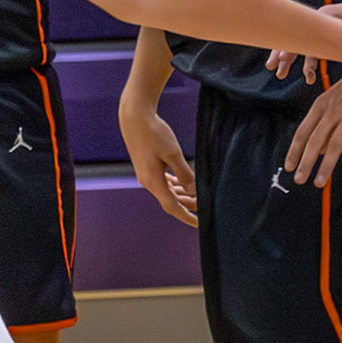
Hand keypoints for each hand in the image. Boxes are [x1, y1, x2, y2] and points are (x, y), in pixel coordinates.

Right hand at [121, 100, 196, 226]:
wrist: (134, 118)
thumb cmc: (154, 133)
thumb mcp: (173, 153)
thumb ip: (185, 174)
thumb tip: (194, 191)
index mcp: (153, 181)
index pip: (172, 206)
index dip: (187, 217)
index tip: (200, 224)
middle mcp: (148, 181)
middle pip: (170, 201)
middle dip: (188, 205)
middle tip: (207, 207)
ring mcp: (146, 175)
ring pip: (167, 192)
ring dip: (182, 195)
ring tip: (199, 197)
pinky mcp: (147, 167)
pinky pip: (163, 182)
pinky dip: (174, 186)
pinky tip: (182, 184)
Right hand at [267, 0, 341, 84]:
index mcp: (325, 16)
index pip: (300, 32)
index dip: (290, 48)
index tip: (281, 61)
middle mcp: (322, 22)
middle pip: (295, 38)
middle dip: (282, 55)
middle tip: (275, 71)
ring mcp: (326, 30)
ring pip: (303, 46)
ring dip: (291, 61)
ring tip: (282, 75)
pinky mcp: (334, 39)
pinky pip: (315, 51)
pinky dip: (308, 63)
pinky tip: (309, 76)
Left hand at [283, 69, 341, 186]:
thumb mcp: (334, 100)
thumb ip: (324, 124)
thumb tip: (315, 150)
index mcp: (320, 106)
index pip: (302, 132)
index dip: (294, 150)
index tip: (288, 166)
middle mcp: (332, 113)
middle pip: (314, 141)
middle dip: (305, 162)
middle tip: (298, 180)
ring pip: (334, 145)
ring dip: (325, 166)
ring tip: (318, 183)